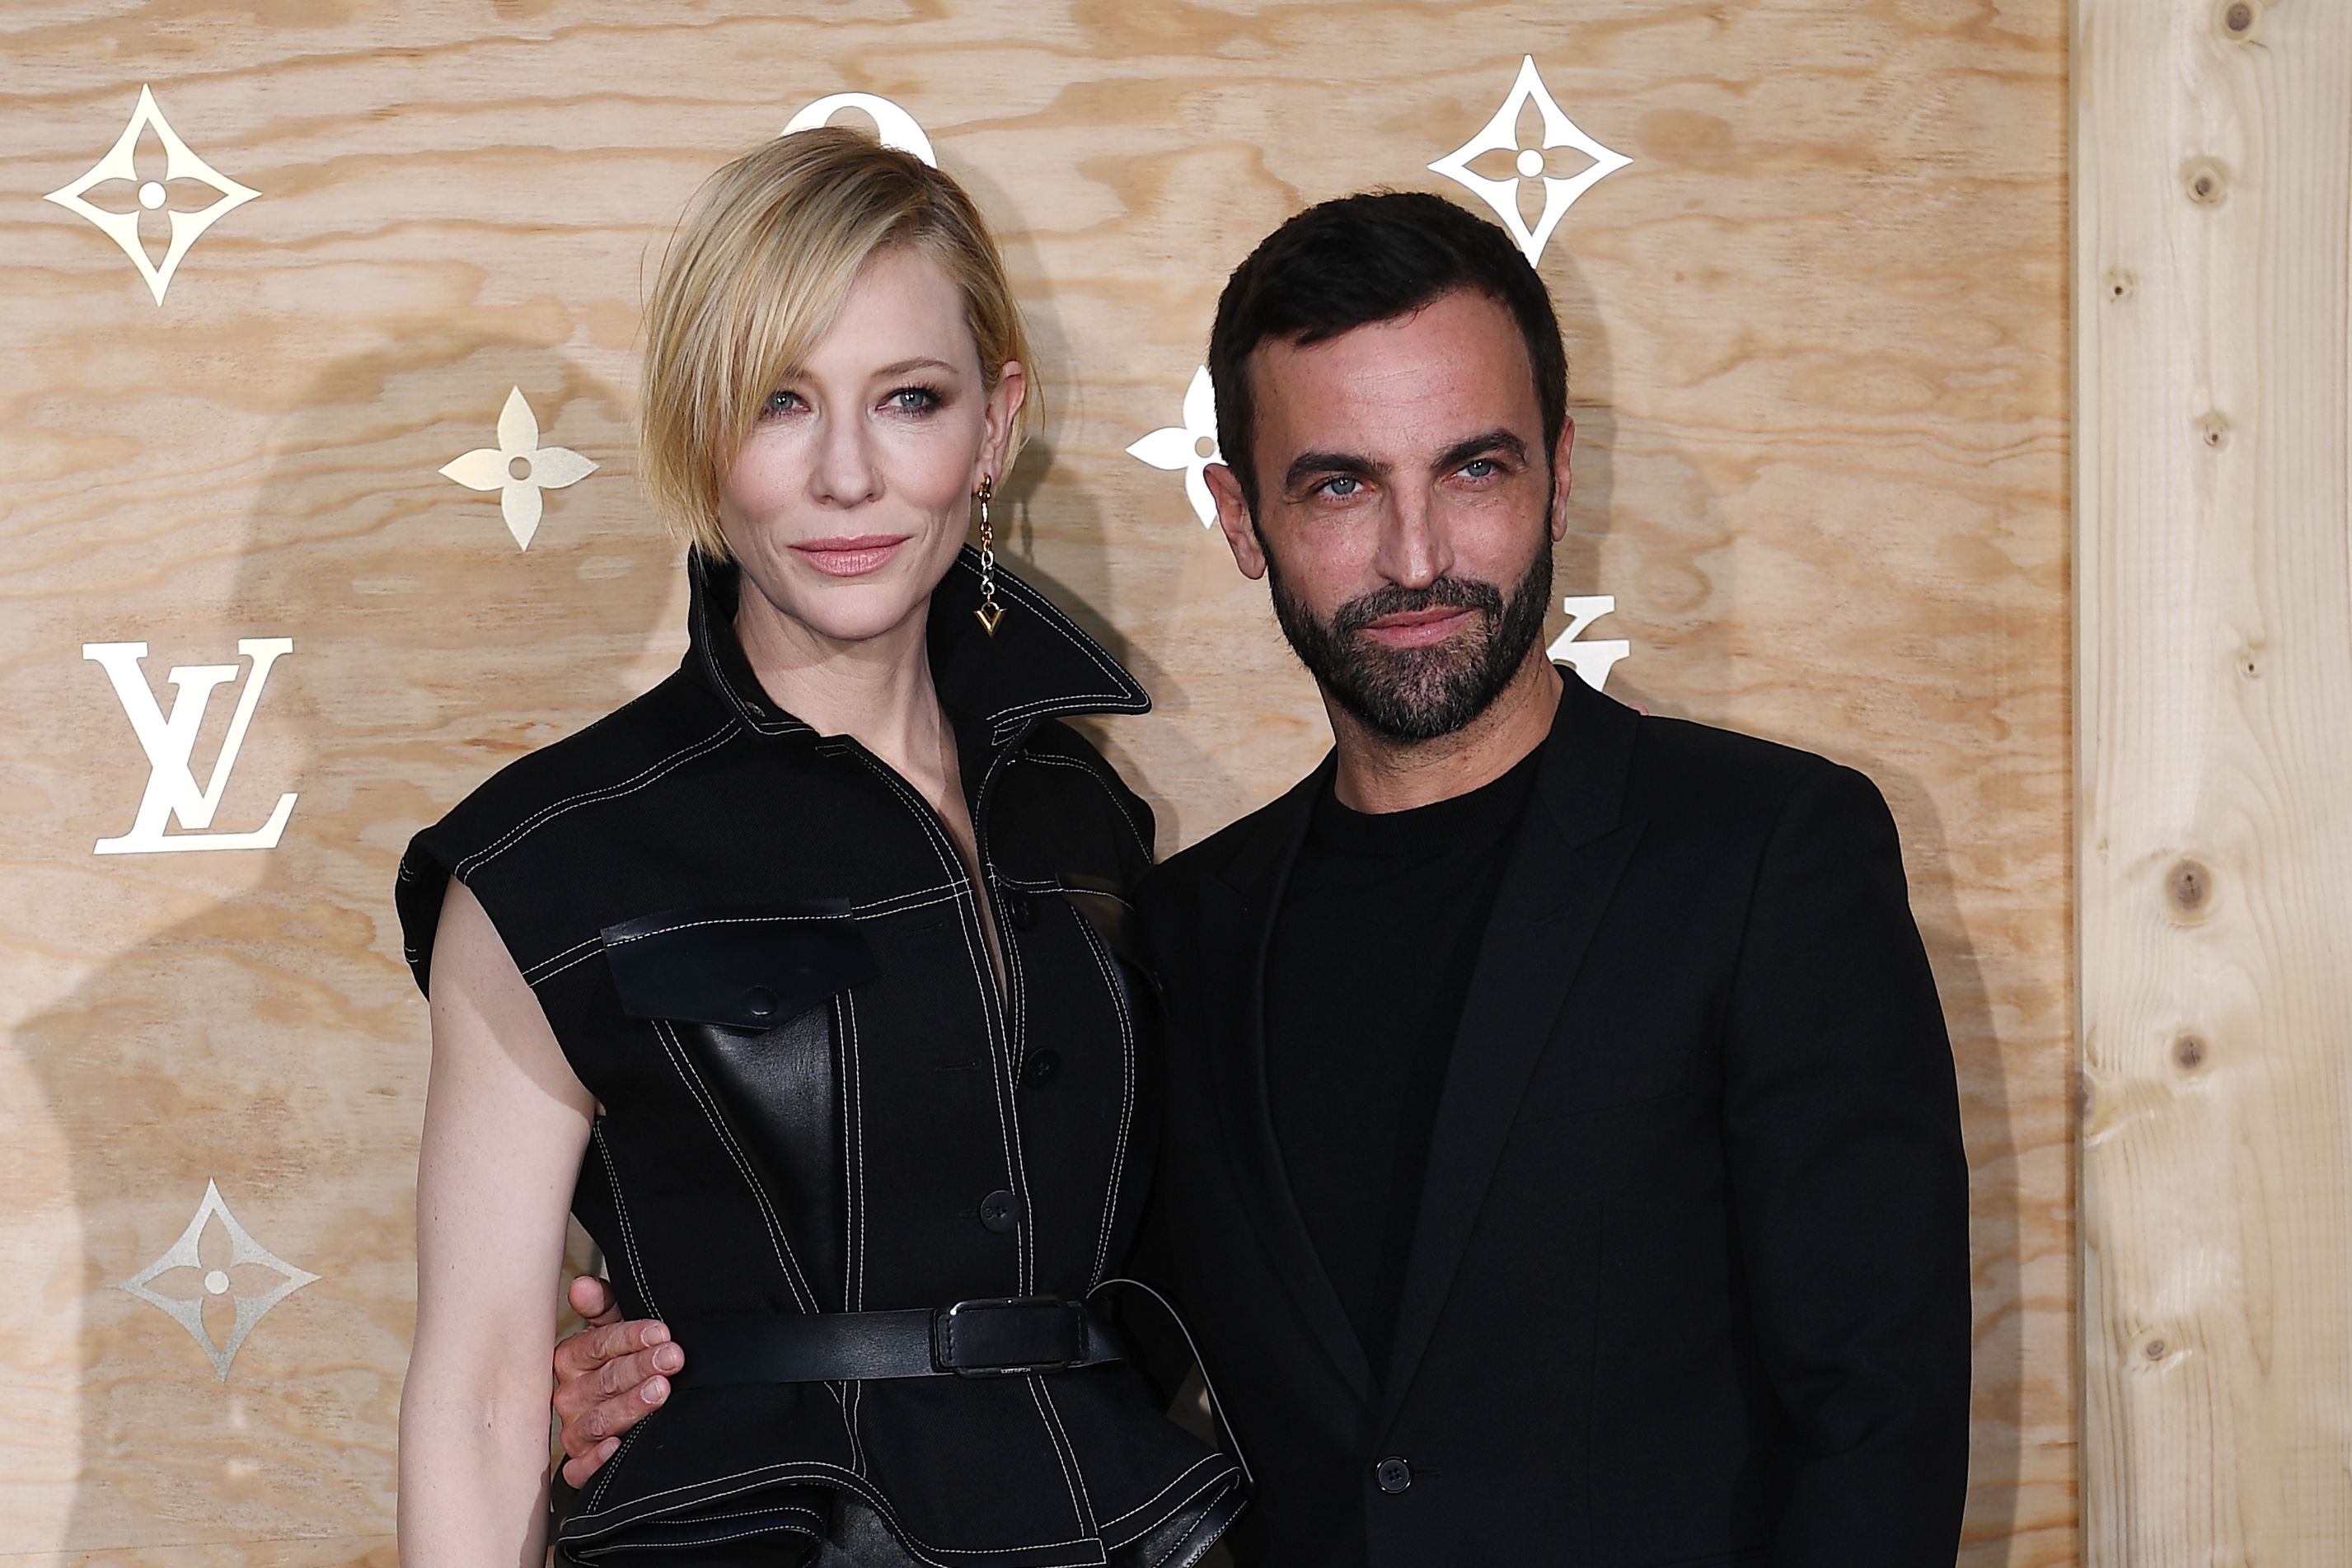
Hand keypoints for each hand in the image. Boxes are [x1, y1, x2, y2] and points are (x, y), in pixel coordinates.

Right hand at [552, 1275, 680, 1487]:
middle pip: (604, 1381)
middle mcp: (568, 1395)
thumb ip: (604, 1305)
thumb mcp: (618, 1326)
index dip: (630, 1338)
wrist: (630, 1402)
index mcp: (571, 1358)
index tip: (662, 1332)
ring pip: (597, 1421)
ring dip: (629, 1406)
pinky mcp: (580, 1464)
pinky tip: (617, 1447)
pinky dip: (595, 1461)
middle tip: (672, 1358)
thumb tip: (581, 1286)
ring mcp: (574, 1431)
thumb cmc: (625, 1359)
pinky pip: (578, 1469)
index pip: (598, 1345)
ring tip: (660, 1392)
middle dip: (640, 1368)